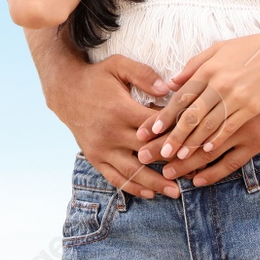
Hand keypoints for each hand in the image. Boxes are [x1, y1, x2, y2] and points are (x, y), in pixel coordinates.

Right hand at [46, 53, 181, 199]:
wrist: (65, 90)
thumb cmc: (96, 77)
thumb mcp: (118, 66)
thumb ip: (144, 74)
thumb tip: (168, 89)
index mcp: (121, 110)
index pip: (155, 128)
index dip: (175, 134)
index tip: (194, 142)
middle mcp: (111, 133)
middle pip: (147, 153)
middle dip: (171, 164)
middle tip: (193, 174)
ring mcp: (102, 148)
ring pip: (132, 171)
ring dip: (154, 184)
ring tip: (175, 192)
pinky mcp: (94, 157)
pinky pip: (114, 177)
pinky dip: (132, 187)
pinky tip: (149, 194)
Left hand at [135, 30, 259, 162]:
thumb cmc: (250, 50)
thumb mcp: (219, 49)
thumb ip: (194, 65)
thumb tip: (172, 83)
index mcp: (208, 69)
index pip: (180, 97)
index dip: (165, 116)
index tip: (151, 130)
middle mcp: (219, 84)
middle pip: (191, 116)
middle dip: (173, 136)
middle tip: (159, 153)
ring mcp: (236, 98)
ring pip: (208, 126)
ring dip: (191, 144)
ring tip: (177, 158)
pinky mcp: (251, 108)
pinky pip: (230, 128)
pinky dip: (217, 140)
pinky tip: (207, 151)